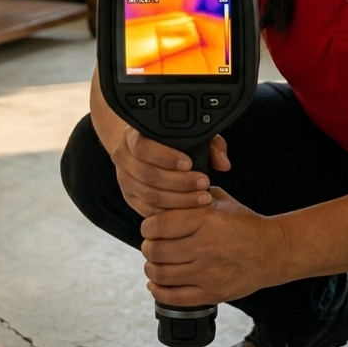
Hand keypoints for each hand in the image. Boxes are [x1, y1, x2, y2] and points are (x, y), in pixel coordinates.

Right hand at [110, 129, 230, 217]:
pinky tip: (188, 210)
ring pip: (149, 195)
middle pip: (147, 175)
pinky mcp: (130, 198)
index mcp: (133, 136)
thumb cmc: (170, 139)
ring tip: (202, 198)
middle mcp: (124, 158)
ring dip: (178, 200)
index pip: (143, 147)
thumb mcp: (189, 134)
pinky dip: (169, 212)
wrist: (143, 148)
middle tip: (203, 183)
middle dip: (179, 182)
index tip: (189, 163)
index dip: (166, 157)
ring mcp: (124, 180)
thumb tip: (223, 164)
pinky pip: (147, 210)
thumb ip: (209, 145)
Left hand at [140, 187, 286, 306]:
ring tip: (155, 264)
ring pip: (161, 274)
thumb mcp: (220, 201)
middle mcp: (206, 245)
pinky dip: (159, 291)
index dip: (147, 227)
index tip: (150, 229)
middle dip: (148, 248)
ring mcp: (209, 272)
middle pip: (155, 250)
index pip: (157, 224)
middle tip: (151, 246)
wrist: (273, 251)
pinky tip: (156, 284)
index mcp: (206, 219)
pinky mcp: (213, 293)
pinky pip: (175, 297)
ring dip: (151, 269)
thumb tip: (162, 197)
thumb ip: (192, 198)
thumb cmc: (244, 224)